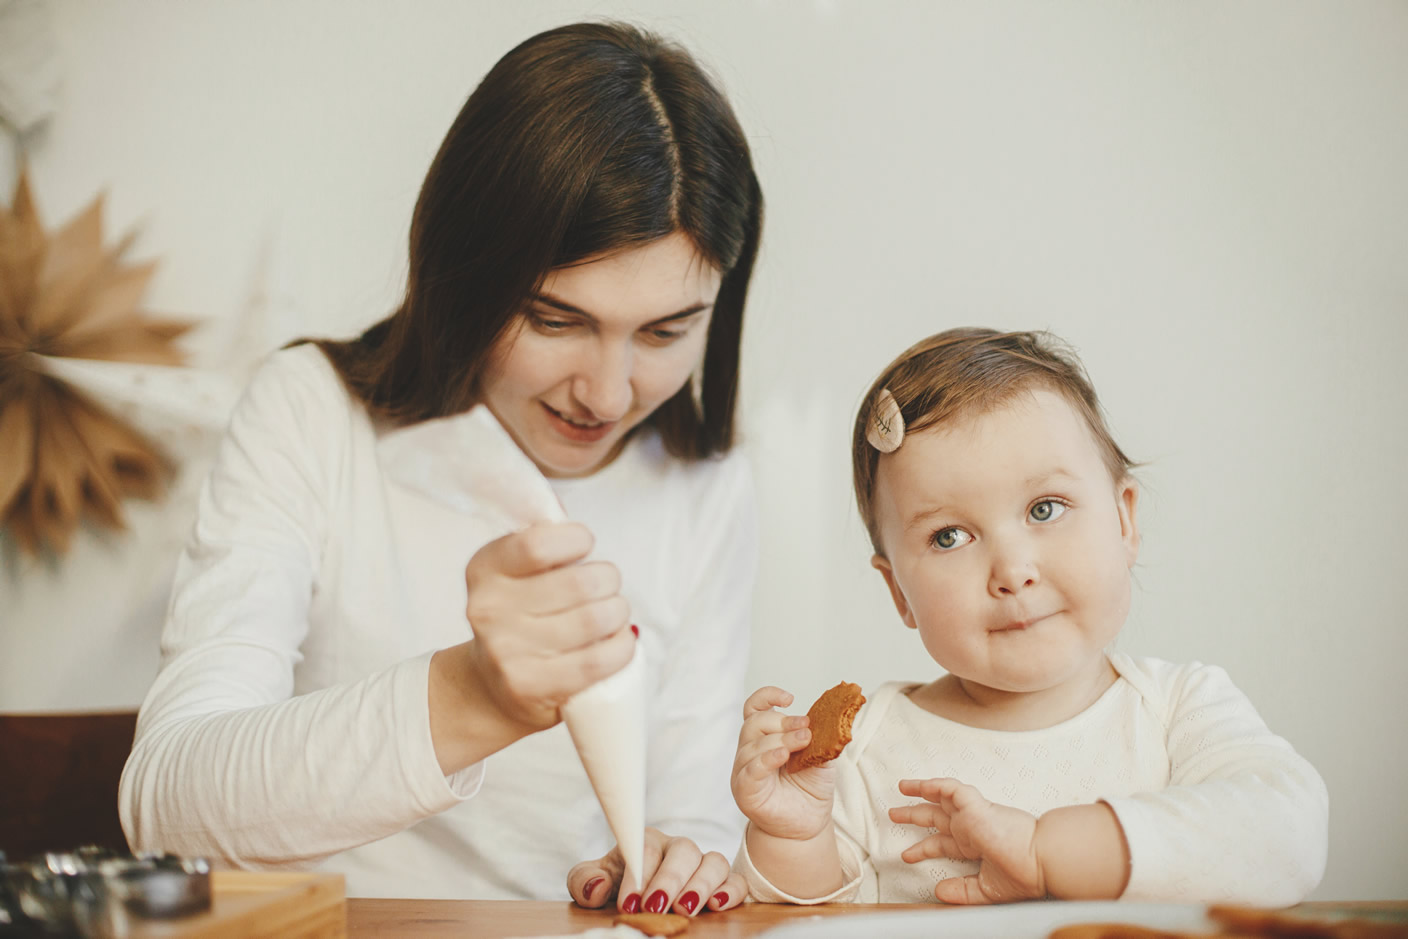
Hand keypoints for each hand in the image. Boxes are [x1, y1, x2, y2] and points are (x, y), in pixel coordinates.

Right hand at [460, 521, 634, 728]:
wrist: (492, 685)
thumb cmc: (520, 615)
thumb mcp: (517, 570)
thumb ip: (542, 537)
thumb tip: (562, 508)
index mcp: (485, 570)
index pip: (539, 544)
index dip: (575, 539)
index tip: (584, 545)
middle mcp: (488, 610)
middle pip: (580, 583)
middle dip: (608, 579)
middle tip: (607, 586)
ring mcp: (506, 652)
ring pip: (594, 620)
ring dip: (618, 613)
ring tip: (613, 614)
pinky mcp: (530, 686)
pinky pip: (598, 660)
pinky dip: (622, 647)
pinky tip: (619, 641)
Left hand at [567, 828, 745, 915]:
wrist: (638, 897)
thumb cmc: (619, 885)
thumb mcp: (595, 881)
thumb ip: (584, 879)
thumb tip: (597, 886)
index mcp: (647, 842)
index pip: (647, 849)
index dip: (639, 875)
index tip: (629, 903)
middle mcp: (678, 848)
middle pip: (683, 850)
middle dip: (670, 879)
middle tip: (656, 907)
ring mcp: (702, 864)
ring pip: (713, 861)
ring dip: (701, 885)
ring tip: (685, 909)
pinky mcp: (723, 883)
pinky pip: (736, 880)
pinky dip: (731, 890)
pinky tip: (718, 905)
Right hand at [730, 686, 835, 841]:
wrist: (808, 825)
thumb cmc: (810, 789)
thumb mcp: (820, 756)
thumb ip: (819, 736)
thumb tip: (830, 716)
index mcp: (764, 737)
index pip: (754, 708)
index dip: (767, 697)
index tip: (789, 698)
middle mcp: (749, 750)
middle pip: (755, 722)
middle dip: (782, 721)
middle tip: (806, 729)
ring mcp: (744, 770)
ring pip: (753, 744)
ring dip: (782, 739)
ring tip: (804, 742)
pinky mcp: (745, 790)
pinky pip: (751, 770)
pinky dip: (766, 759)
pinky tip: (782, 756)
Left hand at [890, 777, 1043, 903]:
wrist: (1040, 863)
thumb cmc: (1023, 874)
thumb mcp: (987, 889)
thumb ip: (962, 890)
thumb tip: (938, 890)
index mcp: (975, 844)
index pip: (943, 843)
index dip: (923, 848)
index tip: (906, 855)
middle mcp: (971, 827)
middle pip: (936, 817)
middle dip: (914, 816)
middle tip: (893, 815)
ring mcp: (973, 815)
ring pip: (942, 796)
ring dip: (921, 791)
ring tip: (901, 788)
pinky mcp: (976, 806)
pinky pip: (953, 789)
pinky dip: (937, 785)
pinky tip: (923, 785)